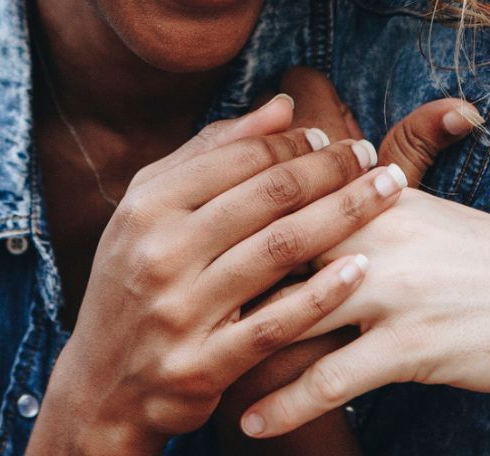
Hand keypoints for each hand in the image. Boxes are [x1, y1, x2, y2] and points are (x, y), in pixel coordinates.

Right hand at [29, 95, 408, 454]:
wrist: (103, 385)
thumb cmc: (136, 282)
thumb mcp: (151, 210)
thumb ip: (212, 153)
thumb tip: (283, 105)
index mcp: (146, 207)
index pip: (239, 157)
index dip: (296, 143)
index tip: (334, 138)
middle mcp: (160, 253)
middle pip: (268, 196)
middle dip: (332, 169)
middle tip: (372, 157)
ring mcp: (180, 311)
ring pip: (280, 250)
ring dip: (344, 215)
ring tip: (386, 194)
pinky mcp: (202, 366)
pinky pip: (275, 324)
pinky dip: (321, 294)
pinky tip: (362, 269)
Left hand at [205, 69, 480, 450]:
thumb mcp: (429, 217)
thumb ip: (368, 209)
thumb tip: (314, 207)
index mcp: (374, 199)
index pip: (279, 204)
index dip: (224, 229)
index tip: (177, 251)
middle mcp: (373, 236)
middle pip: (268, 258)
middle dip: (214, 289)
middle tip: (163, 318)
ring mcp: (390, 291)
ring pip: (285, 321)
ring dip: (233, 354)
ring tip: (189, 377)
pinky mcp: (410, 345)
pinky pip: (328, 380)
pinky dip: (281, 405)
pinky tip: (249, 422)